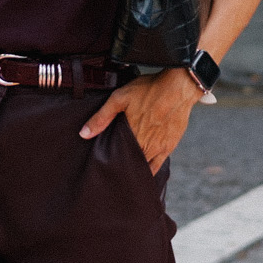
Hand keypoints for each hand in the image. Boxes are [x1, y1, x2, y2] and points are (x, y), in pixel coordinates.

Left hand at [78, 67, 200, 175]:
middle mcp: (144, 145)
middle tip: (110, 169)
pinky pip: (157, 166)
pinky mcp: (169, 147)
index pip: (115, 155)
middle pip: (128, 162)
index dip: (108, 159)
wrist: (179, 87)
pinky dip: (149, 172)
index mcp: (130, 135)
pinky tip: (142, 175)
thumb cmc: (149, 90)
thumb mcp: (120, 97)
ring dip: (132, 169)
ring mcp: (158, 148)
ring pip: (141, 166)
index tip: (100, 163)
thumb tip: (84, 134)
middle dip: (119, 165)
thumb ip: (102, 117)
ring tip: (123, 171)